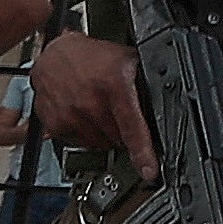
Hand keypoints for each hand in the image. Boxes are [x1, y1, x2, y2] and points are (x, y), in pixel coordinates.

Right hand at [29, 35, 154, 172]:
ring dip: (105, 132)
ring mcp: (70, 115)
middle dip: (124, 131)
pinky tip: (84, 113)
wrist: (54, 52)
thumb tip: (168, 105)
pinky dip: (87, 132)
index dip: (143, 152)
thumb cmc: (92, 56)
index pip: (132, 127)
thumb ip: (146, 84)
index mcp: (114, 86)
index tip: (149, 170)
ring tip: (101, 108)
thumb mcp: (128, 61)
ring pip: (101, 143)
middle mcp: (90, 102)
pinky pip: (81, 142)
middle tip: (118, 111)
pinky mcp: (55, 124)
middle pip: (119, 138)